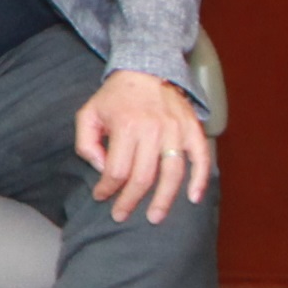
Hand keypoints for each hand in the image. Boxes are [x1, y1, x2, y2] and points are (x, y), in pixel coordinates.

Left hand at [74, 68, 214, 220]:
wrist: (146, 70)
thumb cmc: (115, 97)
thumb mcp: (88, 114)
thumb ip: (86, 143)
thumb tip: (100, 168)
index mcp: (126, 127)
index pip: (117, 170)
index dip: (107, 188)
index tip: (101, 196)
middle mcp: (153, 130)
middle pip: (143, 177)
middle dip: (130, 201)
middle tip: (121, 215)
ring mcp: (176, 131)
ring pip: (172, 174)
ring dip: (164, 200)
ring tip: (155, 217)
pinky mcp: (193, 130)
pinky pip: (201, 158)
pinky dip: (200, 180)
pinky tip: (193, 198)